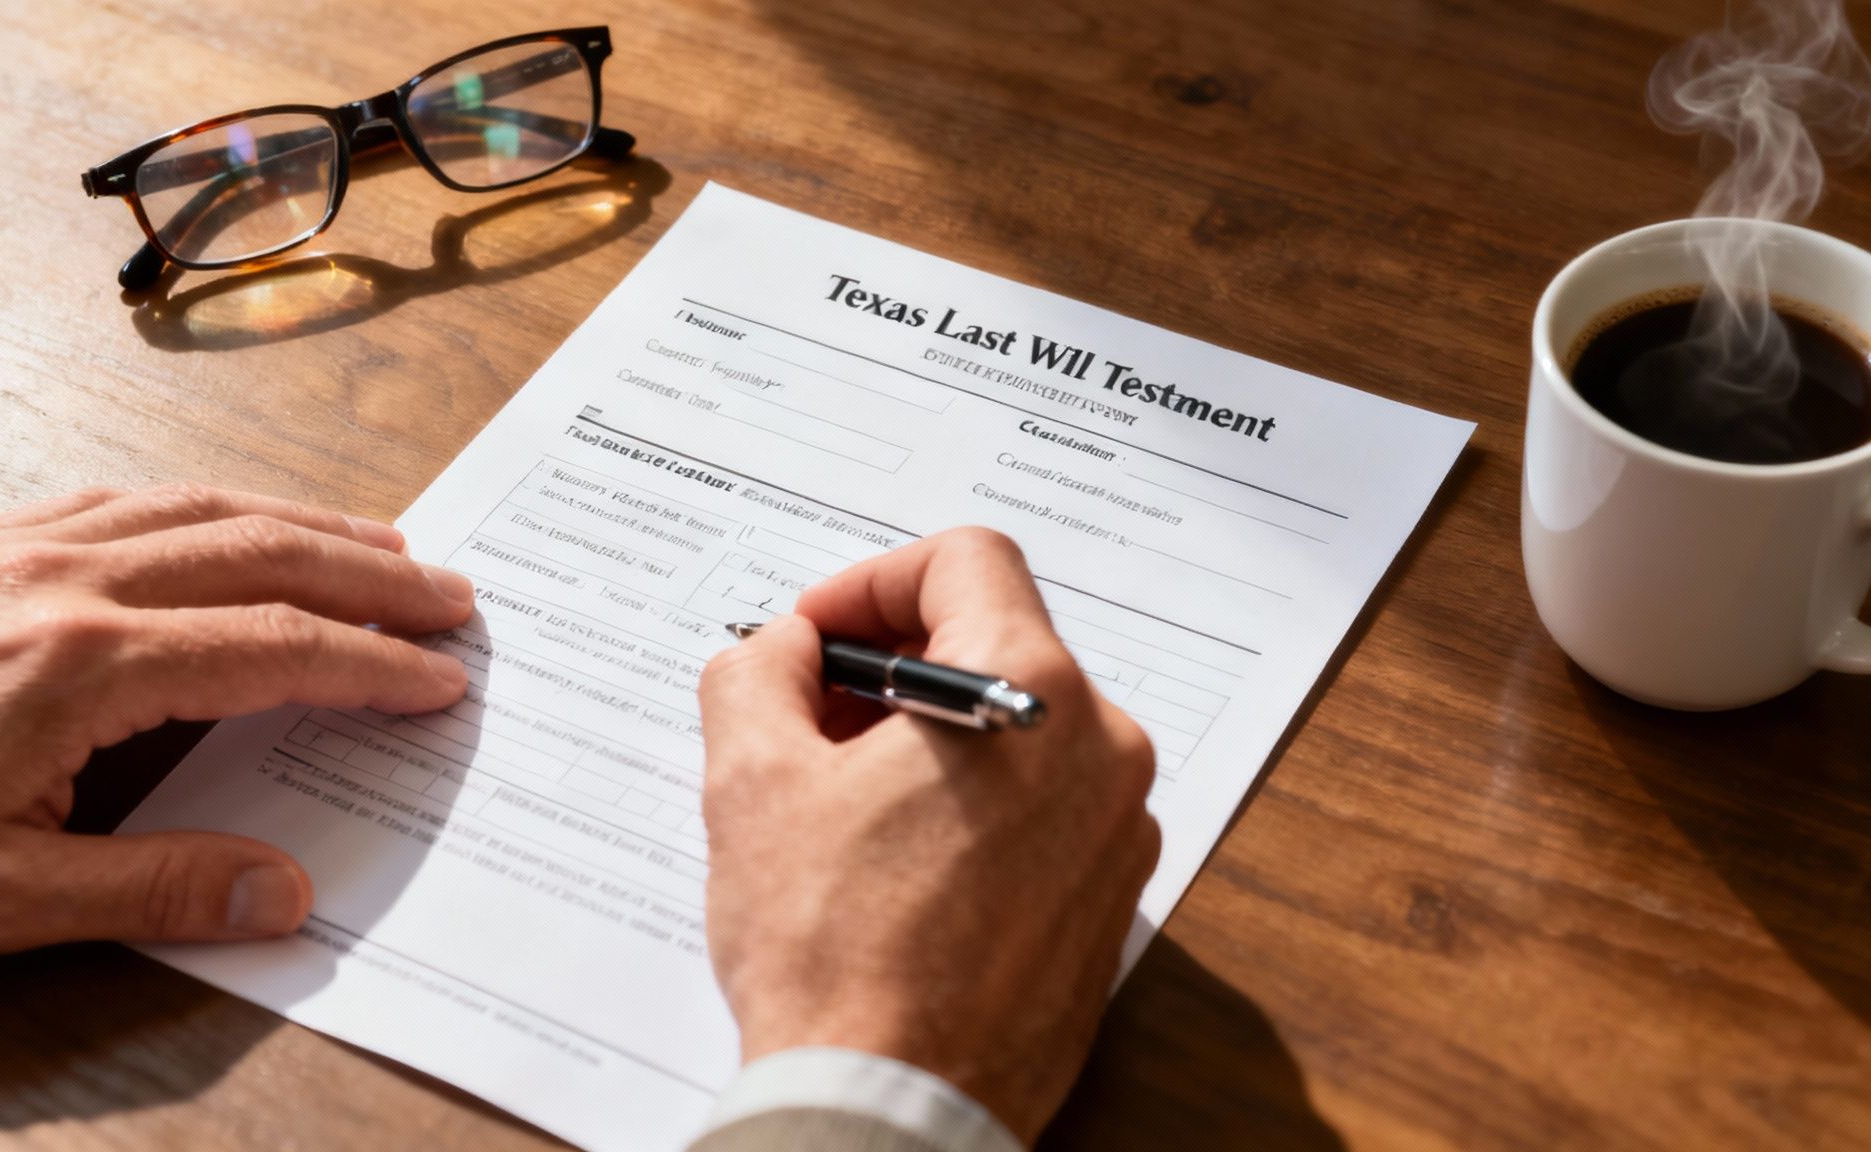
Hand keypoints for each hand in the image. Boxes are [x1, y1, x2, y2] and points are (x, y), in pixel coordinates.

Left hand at [0, 485, 473, 958]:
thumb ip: (156, 889)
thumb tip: (285, 893)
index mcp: (83, 662)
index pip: (274, 644)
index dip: (371, 661)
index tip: (439, 676)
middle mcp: (63, 578)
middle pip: (260, 549)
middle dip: (371, 572)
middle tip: (451, 593)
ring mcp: (18, 545)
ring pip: (200, 507)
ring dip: (306, 523)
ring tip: (381, 545)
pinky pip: (127, 497)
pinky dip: (211, 506)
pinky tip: (232, 522)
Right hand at [697, 528, 1159, 1142]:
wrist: (894, 1107)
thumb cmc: (834, 954)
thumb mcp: (752, 780)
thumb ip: (759, 672)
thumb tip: (782, 648)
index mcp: (1033, 692)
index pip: (966, 560)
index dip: (870, 581)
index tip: (814, 636)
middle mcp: (1102, 749)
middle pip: (995, 641)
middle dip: (890, 664)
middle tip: (805, 716)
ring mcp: (1118, 830)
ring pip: (1019, 727)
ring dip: (926, 734)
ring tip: (838, 797)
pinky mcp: (1108, 899)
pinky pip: (1041, 805)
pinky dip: (969, 800)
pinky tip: (892, 859)